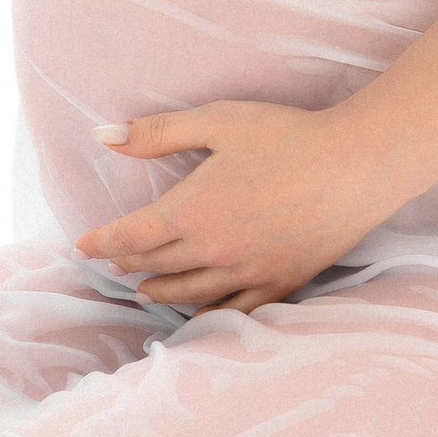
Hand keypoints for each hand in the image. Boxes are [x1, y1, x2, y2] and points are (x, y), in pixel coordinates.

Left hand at [74, 98, 401, 314]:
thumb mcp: (217, 122)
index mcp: (192, 210)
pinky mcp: (280, 282)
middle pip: (157, 265)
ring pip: (191, 292)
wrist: (357, 165)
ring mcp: (248, 272)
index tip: (80, 246)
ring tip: (145, 290)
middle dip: (128, 264)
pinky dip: (209, 314)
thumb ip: (156, 132)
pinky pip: (235, 309)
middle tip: (110, 262)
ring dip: (161, 290)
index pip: (131, 236)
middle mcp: (213, 250)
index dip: (102, 242)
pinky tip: (202, 314)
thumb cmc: (287, 136)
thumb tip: (102, 135)